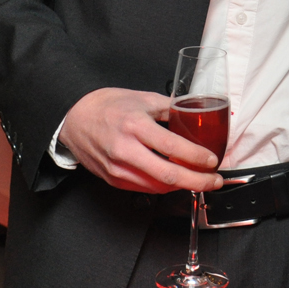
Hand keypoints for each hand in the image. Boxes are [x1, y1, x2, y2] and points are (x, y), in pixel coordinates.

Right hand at [58, 87, 224, 193]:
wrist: (74, 118)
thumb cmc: (107, 106)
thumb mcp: (142, 98)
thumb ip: (171, 107)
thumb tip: (196, 113)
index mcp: (135, 125)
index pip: (172, 146)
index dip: (196, 157)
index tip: (212, 160)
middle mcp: (125, 150)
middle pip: (167, 175)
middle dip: (197, 181)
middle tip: (214, 180)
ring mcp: (117, 168)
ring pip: (157, 187)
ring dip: (182, 186)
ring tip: (199, 180)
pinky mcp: (113, 179)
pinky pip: (144, 189)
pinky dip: (163, 187)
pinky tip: (175, 180)